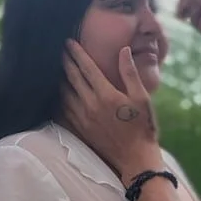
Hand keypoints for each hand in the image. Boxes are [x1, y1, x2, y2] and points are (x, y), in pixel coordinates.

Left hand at [63, 41, 159, 179]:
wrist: (135, 158)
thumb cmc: (142, 127)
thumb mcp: (142, 98)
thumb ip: (130, 73)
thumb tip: (124, 50)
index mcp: (106, 94)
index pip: (87, 68)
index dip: (76, 53)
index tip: (69, 42)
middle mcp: (91, 104)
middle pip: (72, 78)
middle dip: (66, 62)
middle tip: (59, 51)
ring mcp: (83, 117)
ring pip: (65, 92)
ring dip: (60, 78)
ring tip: (57, 68)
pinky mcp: (80, 128)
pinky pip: (64, 108)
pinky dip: (60, 97)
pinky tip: (59, 92)